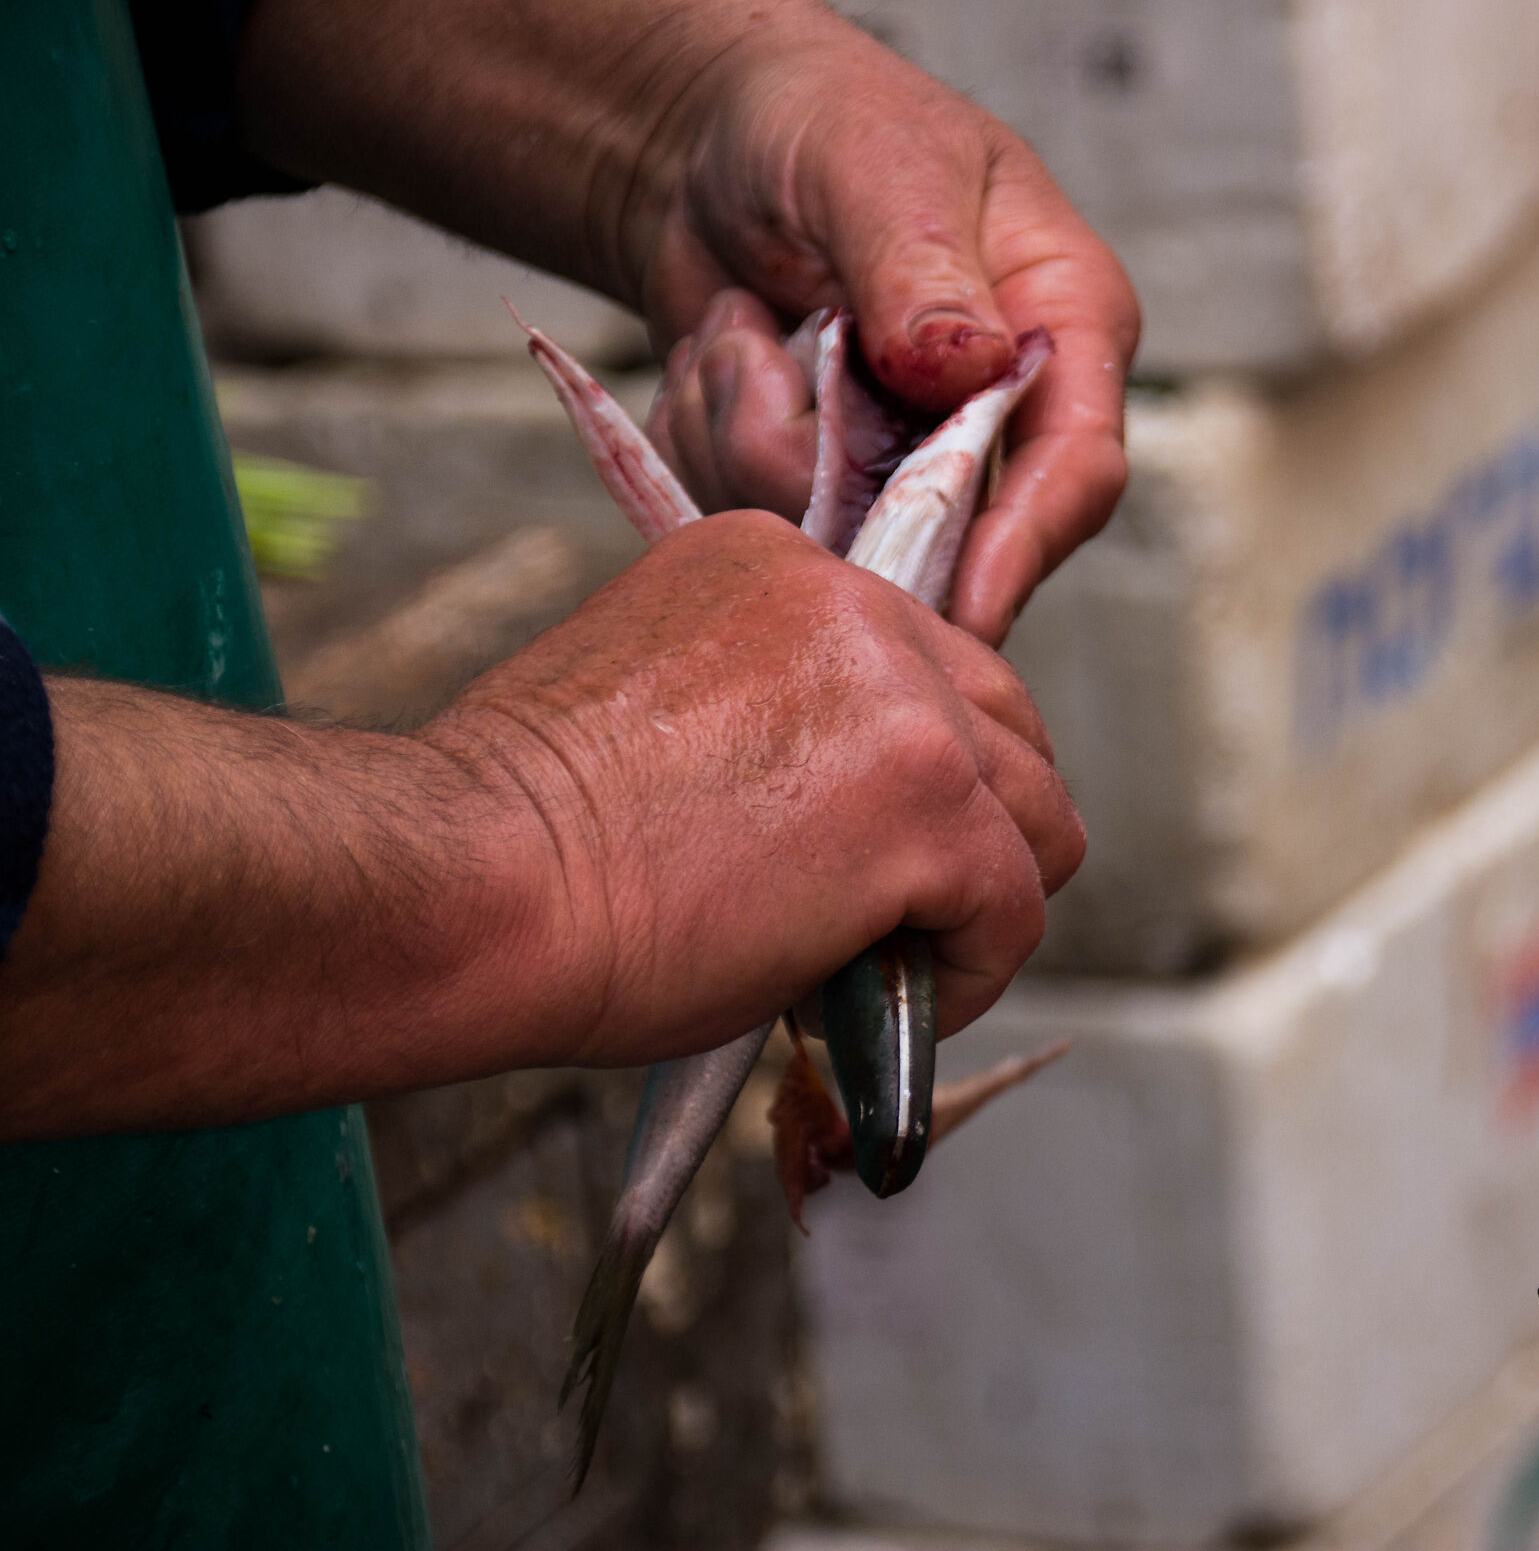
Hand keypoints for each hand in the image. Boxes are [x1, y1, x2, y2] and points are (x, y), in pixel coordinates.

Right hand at [0, 512, 1080, 1135]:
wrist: (465, 888)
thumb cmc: (519, 842)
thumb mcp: (659, 716)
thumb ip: (773, 718)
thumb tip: (850, 811)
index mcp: (775, 564)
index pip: (922, 665)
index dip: (911, 774)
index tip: (854, 852)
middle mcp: (853, 603)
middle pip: (1003, 725)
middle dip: (968, 833)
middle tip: (888, 923)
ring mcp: (904, 698)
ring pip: (1035, 815)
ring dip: (977, 902)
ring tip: (883, 971)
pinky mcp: (931, 800)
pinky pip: (1016, 904)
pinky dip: (972, 973)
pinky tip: (888, 1010)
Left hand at [239, 0, 1137, 644]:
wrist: (709, 141)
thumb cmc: (824, 119)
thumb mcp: (876, 167)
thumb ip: (920, 269)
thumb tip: (967, 369)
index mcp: (1065, 327)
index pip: (1078, 468)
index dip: (1024, 547)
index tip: (962, 610)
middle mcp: (1002, 414)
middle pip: (946, 533)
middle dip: (828, 468)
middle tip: (751, 356)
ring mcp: (905, 462)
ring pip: (827, 533)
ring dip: (741, 427)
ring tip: (736, 323)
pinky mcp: (818, 485)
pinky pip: (747, 516)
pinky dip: (702, 436)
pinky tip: (718, 356)